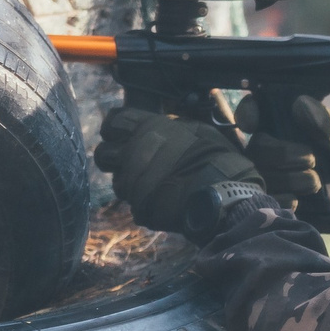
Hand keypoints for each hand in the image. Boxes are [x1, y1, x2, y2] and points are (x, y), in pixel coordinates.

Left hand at [93, 105, 263, 236]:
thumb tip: (157, 125)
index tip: (121, 134)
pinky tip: (168, 201)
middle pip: (104, 154)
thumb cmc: (215, 156)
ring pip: (119, 183)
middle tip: (133, 162)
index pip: (113, 121)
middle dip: (114, 158)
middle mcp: (134, 154)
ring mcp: (134, 184)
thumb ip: (168, 127)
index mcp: (147, 128)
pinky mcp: (140, 208)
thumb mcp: (196, 129)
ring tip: (159, 184)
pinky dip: (148, 205)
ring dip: (133, 184)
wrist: (226, 194)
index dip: (114, 128)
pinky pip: (136, 206)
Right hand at [236, 94, 329, 211]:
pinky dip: (284, 200)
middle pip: (256, 146)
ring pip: (260, 174)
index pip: (253, 110)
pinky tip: (301, 199)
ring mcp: (269, 173)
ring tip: (315, 181)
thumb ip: (326, 121)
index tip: (253, 123)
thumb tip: (300, 104)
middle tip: (311, 160)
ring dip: (290, 179)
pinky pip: (265, 199)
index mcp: (286, 121)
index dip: (247, 113)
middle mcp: (270, 145)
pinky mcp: (274, 198)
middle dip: (282, 154)